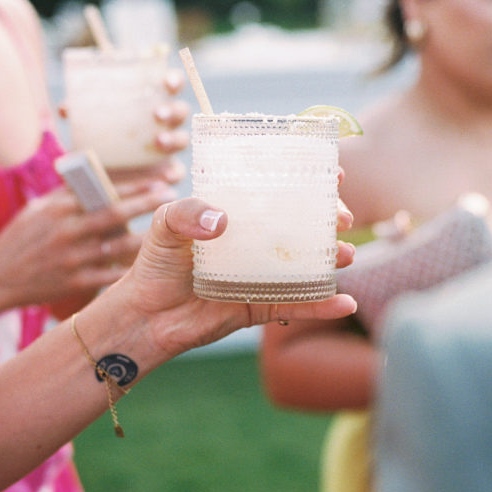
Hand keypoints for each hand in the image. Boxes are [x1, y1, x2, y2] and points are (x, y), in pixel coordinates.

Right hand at [0, 181, 175, 309]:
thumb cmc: (20, 239)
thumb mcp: (37, 209)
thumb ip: (68, 194)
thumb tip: (99, 175)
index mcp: (57, 208)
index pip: (103, 191)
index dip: (135, 185)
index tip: (160, 180)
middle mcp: (66, 231)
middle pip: (115, 214)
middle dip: (147, 204)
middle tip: (173, 198)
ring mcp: (72, 259)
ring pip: (118, 247)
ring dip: (147, 238)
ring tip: (171, 232)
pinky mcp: (75, 283)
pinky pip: (111, 275)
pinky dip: (132, 270)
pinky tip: (153, 265)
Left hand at [59, 68, 189, 184]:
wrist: (102, 174)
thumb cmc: (102, 138)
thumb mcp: (91, 124)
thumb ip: (82, 114)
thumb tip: (66, 108)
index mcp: (152, 102)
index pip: (170, 86)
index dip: (174, 81)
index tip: (167, 81)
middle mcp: (165, 123)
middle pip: (181, 111)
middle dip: (173, 110)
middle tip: (157, 113)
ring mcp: (168, 147)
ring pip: (183, 140)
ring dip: (175, 138)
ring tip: (159, 141)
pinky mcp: (165, 171)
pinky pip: (177, 172)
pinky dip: (174, 172)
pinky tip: (167, 175)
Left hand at [113, 198, 356, 364]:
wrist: (146, 315)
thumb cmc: (155, 263)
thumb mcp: (163, 226)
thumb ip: (186, 214)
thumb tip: (222, 221)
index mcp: (237, 214)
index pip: (277, 191)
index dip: (307, 181)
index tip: (333, 176)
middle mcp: (255, 242)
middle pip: (302, 226)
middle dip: (328, 219)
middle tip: (341, 218)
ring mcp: (262, 275)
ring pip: (307, 264)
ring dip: (332, 259)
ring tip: (345, 254)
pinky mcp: (261, 306)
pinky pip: (297, 306)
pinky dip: (322, 306)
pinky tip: (344, 303)